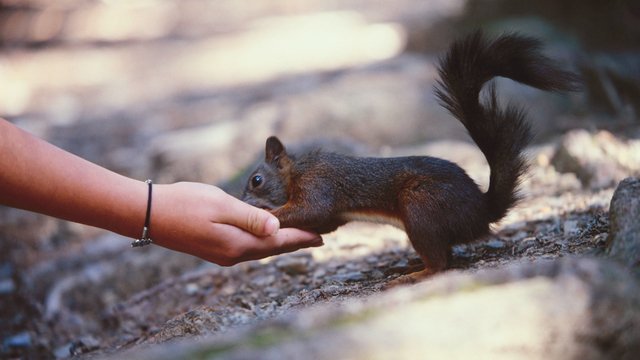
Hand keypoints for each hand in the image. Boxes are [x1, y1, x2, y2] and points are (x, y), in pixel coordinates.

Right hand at [149, 182, 322, 265]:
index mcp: (237, 245)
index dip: (302, 238)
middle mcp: (233, 255)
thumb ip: (250, 217)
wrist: (148, 214)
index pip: (279, 242)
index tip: (323, 236)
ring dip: (282, 242)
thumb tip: (278, 227)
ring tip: (300, 236)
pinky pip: (248, 248)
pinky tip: (269, 236)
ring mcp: (223, 254)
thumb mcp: (220, 205)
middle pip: (273, 249)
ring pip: (261, 249)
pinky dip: (265, 241)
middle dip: (297, 242)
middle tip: (320, 236)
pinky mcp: (215, 249)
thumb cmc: (184, 204)